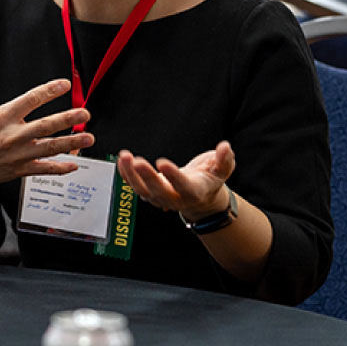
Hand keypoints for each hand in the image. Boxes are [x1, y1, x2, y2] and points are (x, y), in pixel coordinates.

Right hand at [0, 57, 94, 199]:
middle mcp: (12, 136)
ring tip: (88, 138)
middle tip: (85, 113)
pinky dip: (59, 168)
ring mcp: (17, 155)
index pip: (29, 100)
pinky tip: (75, 164)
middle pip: (45, 126)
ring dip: (71, 143)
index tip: (65, 84)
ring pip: (49, 148)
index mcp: (1, 117)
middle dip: (67, 119)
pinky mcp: (19, 170)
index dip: (48, 91)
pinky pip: (43, 169)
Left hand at [117, 140, 235, 219]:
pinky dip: (126, 174)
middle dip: (147, 177)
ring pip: (142, 190)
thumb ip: (225, 159)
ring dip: (131, 175)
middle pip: (159, 191)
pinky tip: (122, 160)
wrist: (200, 197)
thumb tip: (225, 147)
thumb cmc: (210, 179)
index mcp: (194, 192)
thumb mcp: (223, 170)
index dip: (172, 176)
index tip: (162, 163)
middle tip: (138, 161)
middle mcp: (175, 198)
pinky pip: (134, 185)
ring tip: (125, 156)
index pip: (182, 186)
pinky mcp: (149, 192)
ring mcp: (160, 197)